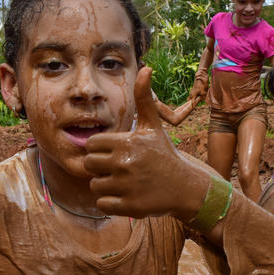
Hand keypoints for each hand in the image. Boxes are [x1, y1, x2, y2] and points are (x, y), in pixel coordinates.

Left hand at [85, 67, 207, 219]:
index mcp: (126, 142)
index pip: (91, 145)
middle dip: (99, 168)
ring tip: (124, 182)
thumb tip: (146, 68)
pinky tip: (125, 196)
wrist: (184, 186)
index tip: (114, 153)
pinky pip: (102, 203)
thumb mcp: (153, 126)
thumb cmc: (163, 154)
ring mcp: (126, 186)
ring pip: (94, 185)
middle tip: (117, 169)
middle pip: (89, 165)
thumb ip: (143, 99)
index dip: (99, 150)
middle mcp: (124, 163)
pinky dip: (110, 202)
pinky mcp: (129, 206)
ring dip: (105, 186)